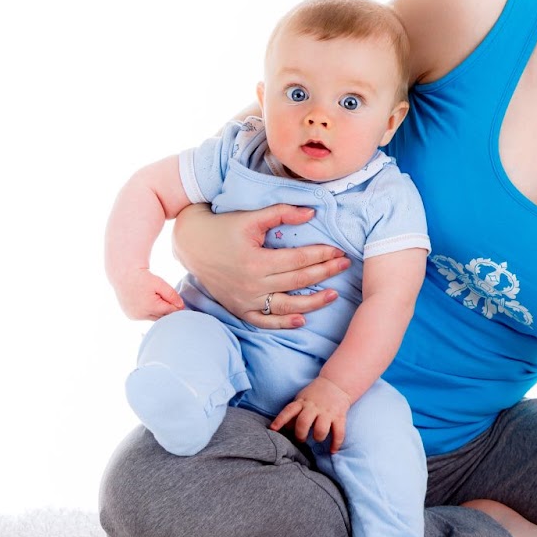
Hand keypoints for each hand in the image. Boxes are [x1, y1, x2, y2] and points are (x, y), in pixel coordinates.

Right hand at [112, 269, 185, 319]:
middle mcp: (141, 315)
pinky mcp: (131, 316)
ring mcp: (135, 317)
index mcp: (150, 307)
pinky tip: (149, 303)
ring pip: (154, 318)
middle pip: (162, 317)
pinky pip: (145, 317)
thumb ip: (172, 295)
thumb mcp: (160, 284)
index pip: (170, 312)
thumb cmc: (143, 277)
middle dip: (167, 310)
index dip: (177, 307)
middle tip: (169, 300)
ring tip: (157, 300)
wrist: (124, 275)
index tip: (180, 303)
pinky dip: (149, 312)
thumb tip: (181, 306)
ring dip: (159, 312)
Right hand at [171, 204, 348, 329]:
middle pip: (298, 281)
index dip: (322, 255)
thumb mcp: (252, 217)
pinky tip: (302, 320)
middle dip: (325, 272)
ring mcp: (245, 301)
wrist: (191, 244)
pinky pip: (264, 322)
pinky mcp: (239, 309)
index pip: (299, 260)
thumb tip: (312, 213)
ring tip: (333, 294)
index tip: (339, 250)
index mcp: (256, 261)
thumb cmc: (224, 227)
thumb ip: (282, 213)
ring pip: (286, 306)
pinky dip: (283, 323)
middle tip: (345, 264)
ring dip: (313, 302)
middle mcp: (252, 284)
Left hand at [270, 376, 352, 453]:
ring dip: (318, 437)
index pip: (289, 410)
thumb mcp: (302, 398)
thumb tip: (287, 428)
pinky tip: (332, 450)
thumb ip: (294, 412)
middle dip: (300, 434)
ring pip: (321, 429)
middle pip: (304, 422)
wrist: (337, 383)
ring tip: (317, 438)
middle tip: (302, 439)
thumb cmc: (315, 394)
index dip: (280, 420)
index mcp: (303, 402)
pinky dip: (336, 444)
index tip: (273, 429)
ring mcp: (328, 412)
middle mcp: (314, 407)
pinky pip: (339, 432)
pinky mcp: (340, 417)